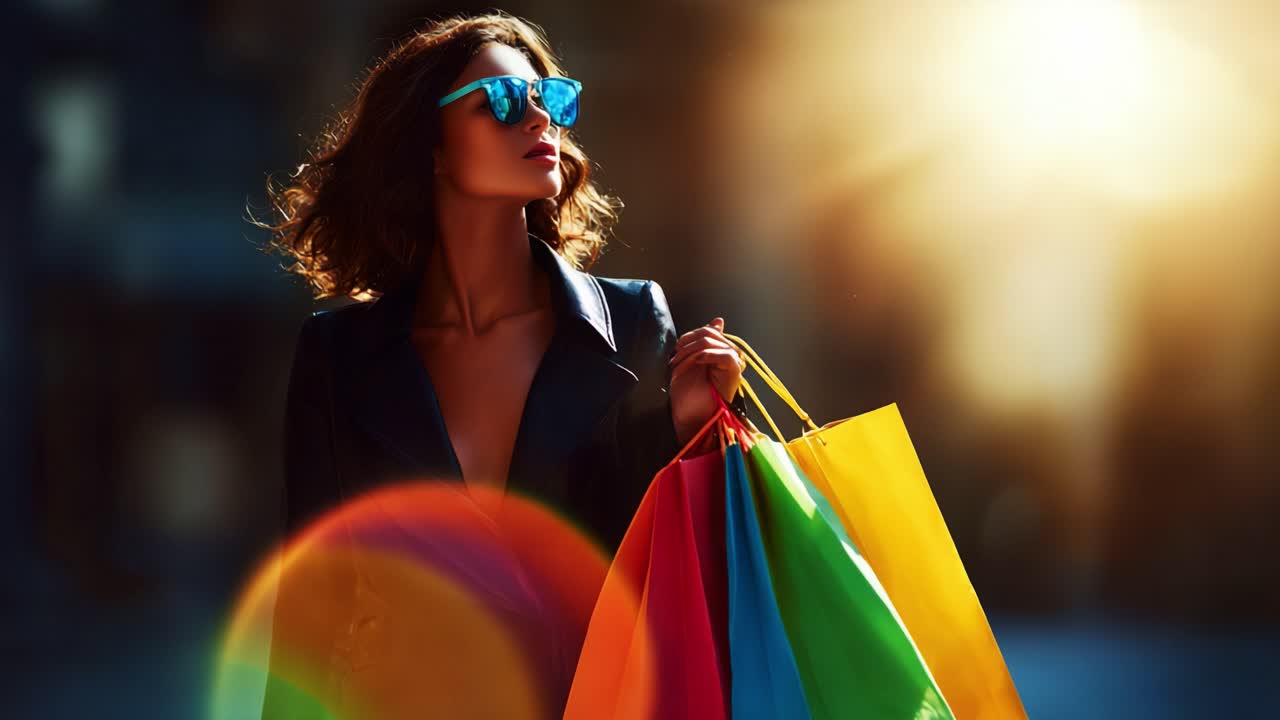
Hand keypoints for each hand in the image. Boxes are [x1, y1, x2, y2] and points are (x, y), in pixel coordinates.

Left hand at [668, 317, 745, 446]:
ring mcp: (734, 363)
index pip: (707, 330)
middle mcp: (730, 355)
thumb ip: (703, 342)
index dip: (688, 337)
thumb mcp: (691, 361)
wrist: (690, 416)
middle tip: (674, 362)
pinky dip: (704, 357)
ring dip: (689, 354)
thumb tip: (719, 320)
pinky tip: (694, 366)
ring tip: (679, 368)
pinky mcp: (734, 371)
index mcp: (721, 351)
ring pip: (710, 342)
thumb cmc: (689, 393)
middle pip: (708, 334)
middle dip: (686, 346)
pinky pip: (723, 354)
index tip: (676, 350)